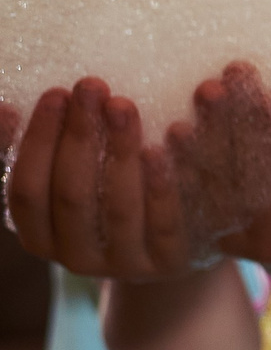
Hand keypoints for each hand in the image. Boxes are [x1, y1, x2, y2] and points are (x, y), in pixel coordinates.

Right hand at [1, 79, 190, 279]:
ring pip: (118, 207)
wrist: (174, 246)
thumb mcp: (67, 181)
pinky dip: (160, 183)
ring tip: (122, 105)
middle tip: (92, 86)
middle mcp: (76, 257)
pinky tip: (160, 146)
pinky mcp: (170, 262)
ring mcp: (124, 264)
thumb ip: (37, 152)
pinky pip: (165, 222)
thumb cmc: (107, 199)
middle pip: (71, 195)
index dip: (37, 142)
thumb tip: (5, 110)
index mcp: (40, 237)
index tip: (55, 94)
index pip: (26, 192)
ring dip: (119, 150)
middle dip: (79, 136)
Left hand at [167, 64, 270, 264]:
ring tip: (197, 99)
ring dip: (202, 141)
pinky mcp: (220, 241)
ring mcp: (246, 245)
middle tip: (218, 85)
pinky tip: (174, 134)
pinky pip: (200, 199)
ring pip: (220, 188)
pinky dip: (186, 166)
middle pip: (251, 179)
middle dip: (233, 128)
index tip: (269, 97)